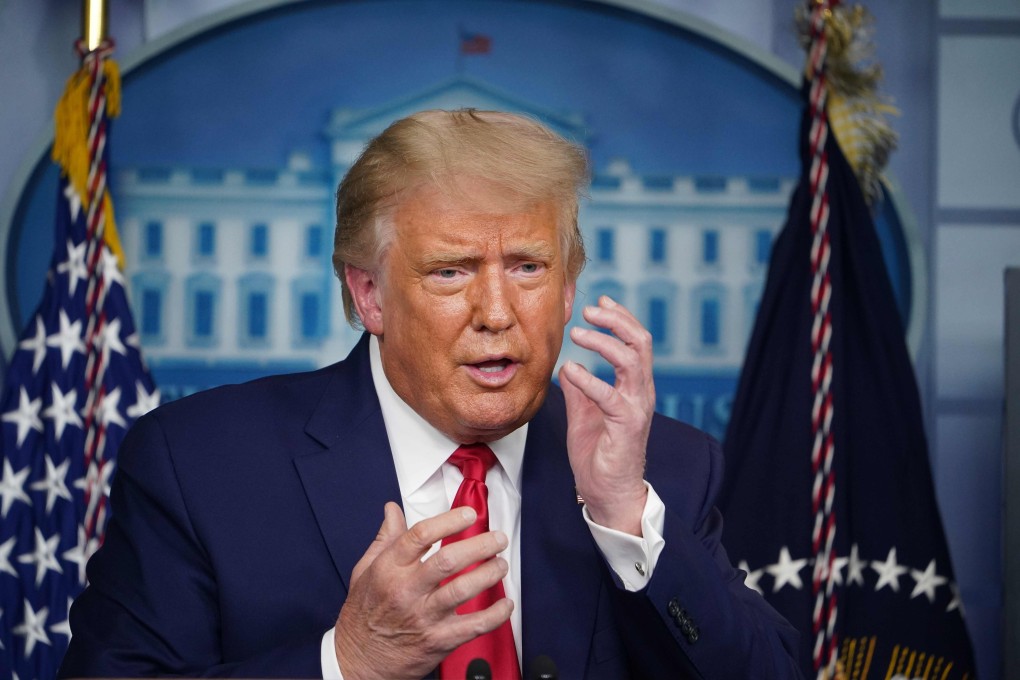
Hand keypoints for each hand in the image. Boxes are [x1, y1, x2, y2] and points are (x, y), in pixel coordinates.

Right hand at [334, 502, 512, 679]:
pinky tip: (505, 604)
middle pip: (449, 560)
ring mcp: (424, 616)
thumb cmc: (363, 615)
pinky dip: (495, 614)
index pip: (421, 536)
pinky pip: (474, 626)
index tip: (468, 514)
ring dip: (490, 574)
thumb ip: (384, 539)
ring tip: (501, 565)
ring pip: (463, 589)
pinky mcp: (438, 640)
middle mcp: (407, 591)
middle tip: (498, 539)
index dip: (449, 521)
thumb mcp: (365, 571)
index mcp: (389, 569)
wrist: (358, 661)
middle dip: (480, 545)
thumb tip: (392, 510)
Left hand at [558, 296, 654, 535]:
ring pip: (631, 361)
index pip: (635, 341)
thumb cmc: (599, 455)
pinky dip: (589, 379)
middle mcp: (641, 392)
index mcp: (634, 386)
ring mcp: (636, 408)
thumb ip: (580, 390)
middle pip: (640, 342)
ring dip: (603, 342)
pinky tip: (571, 371)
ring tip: (578, 333)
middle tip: (589, 309)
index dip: (620, 317)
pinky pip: (610, 396)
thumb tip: (566, 367)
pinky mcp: (626, 426)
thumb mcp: (584, 415)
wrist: (609, 494)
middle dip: (616, 319)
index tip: (599, 301)